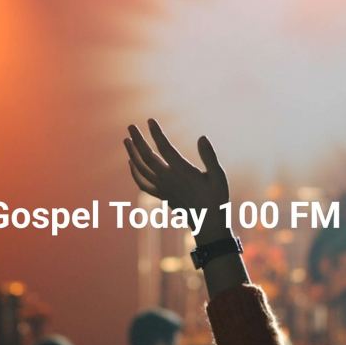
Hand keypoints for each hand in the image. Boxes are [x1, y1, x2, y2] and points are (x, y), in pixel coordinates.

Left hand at [124, 119, 230, 243]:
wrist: (208, 224)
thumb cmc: (216, 198)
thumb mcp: (219, 176)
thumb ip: (209, 156)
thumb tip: (202, 137)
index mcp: (182, 172)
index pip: (165, 148)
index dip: (156, 134)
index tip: (150, 120)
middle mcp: (169, 179)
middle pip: (147, 157)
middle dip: (138, 140)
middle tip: (130, 126)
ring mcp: (163, 188)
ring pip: (141, 169)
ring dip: (132, 154)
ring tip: (126, 140)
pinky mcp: (161, 195)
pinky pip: (143, 184)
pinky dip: (134, 173)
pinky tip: (131, 163)